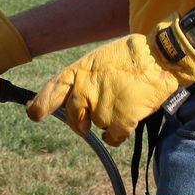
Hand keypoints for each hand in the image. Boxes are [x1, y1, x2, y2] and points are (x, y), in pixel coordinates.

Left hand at [28, 14, 194, 145]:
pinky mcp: (120, 120)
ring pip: (97, 125)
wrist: (159, 58)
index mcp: (78, 72)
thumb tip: (72, 96)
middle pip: (72, 118)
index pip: (52, 91)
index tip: (34, 114)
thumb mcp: (99, 59)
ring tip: (122, 103)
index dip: (41, 105)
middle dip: (78, 124)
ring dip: (107, 120)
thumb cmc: (130, 57)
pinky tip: (127, 120)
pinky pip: (113, 137)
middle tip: (85, 125)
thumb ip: (84, 78)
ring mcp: (101, 107)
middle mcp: (85, 90)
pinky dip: (117, 135)